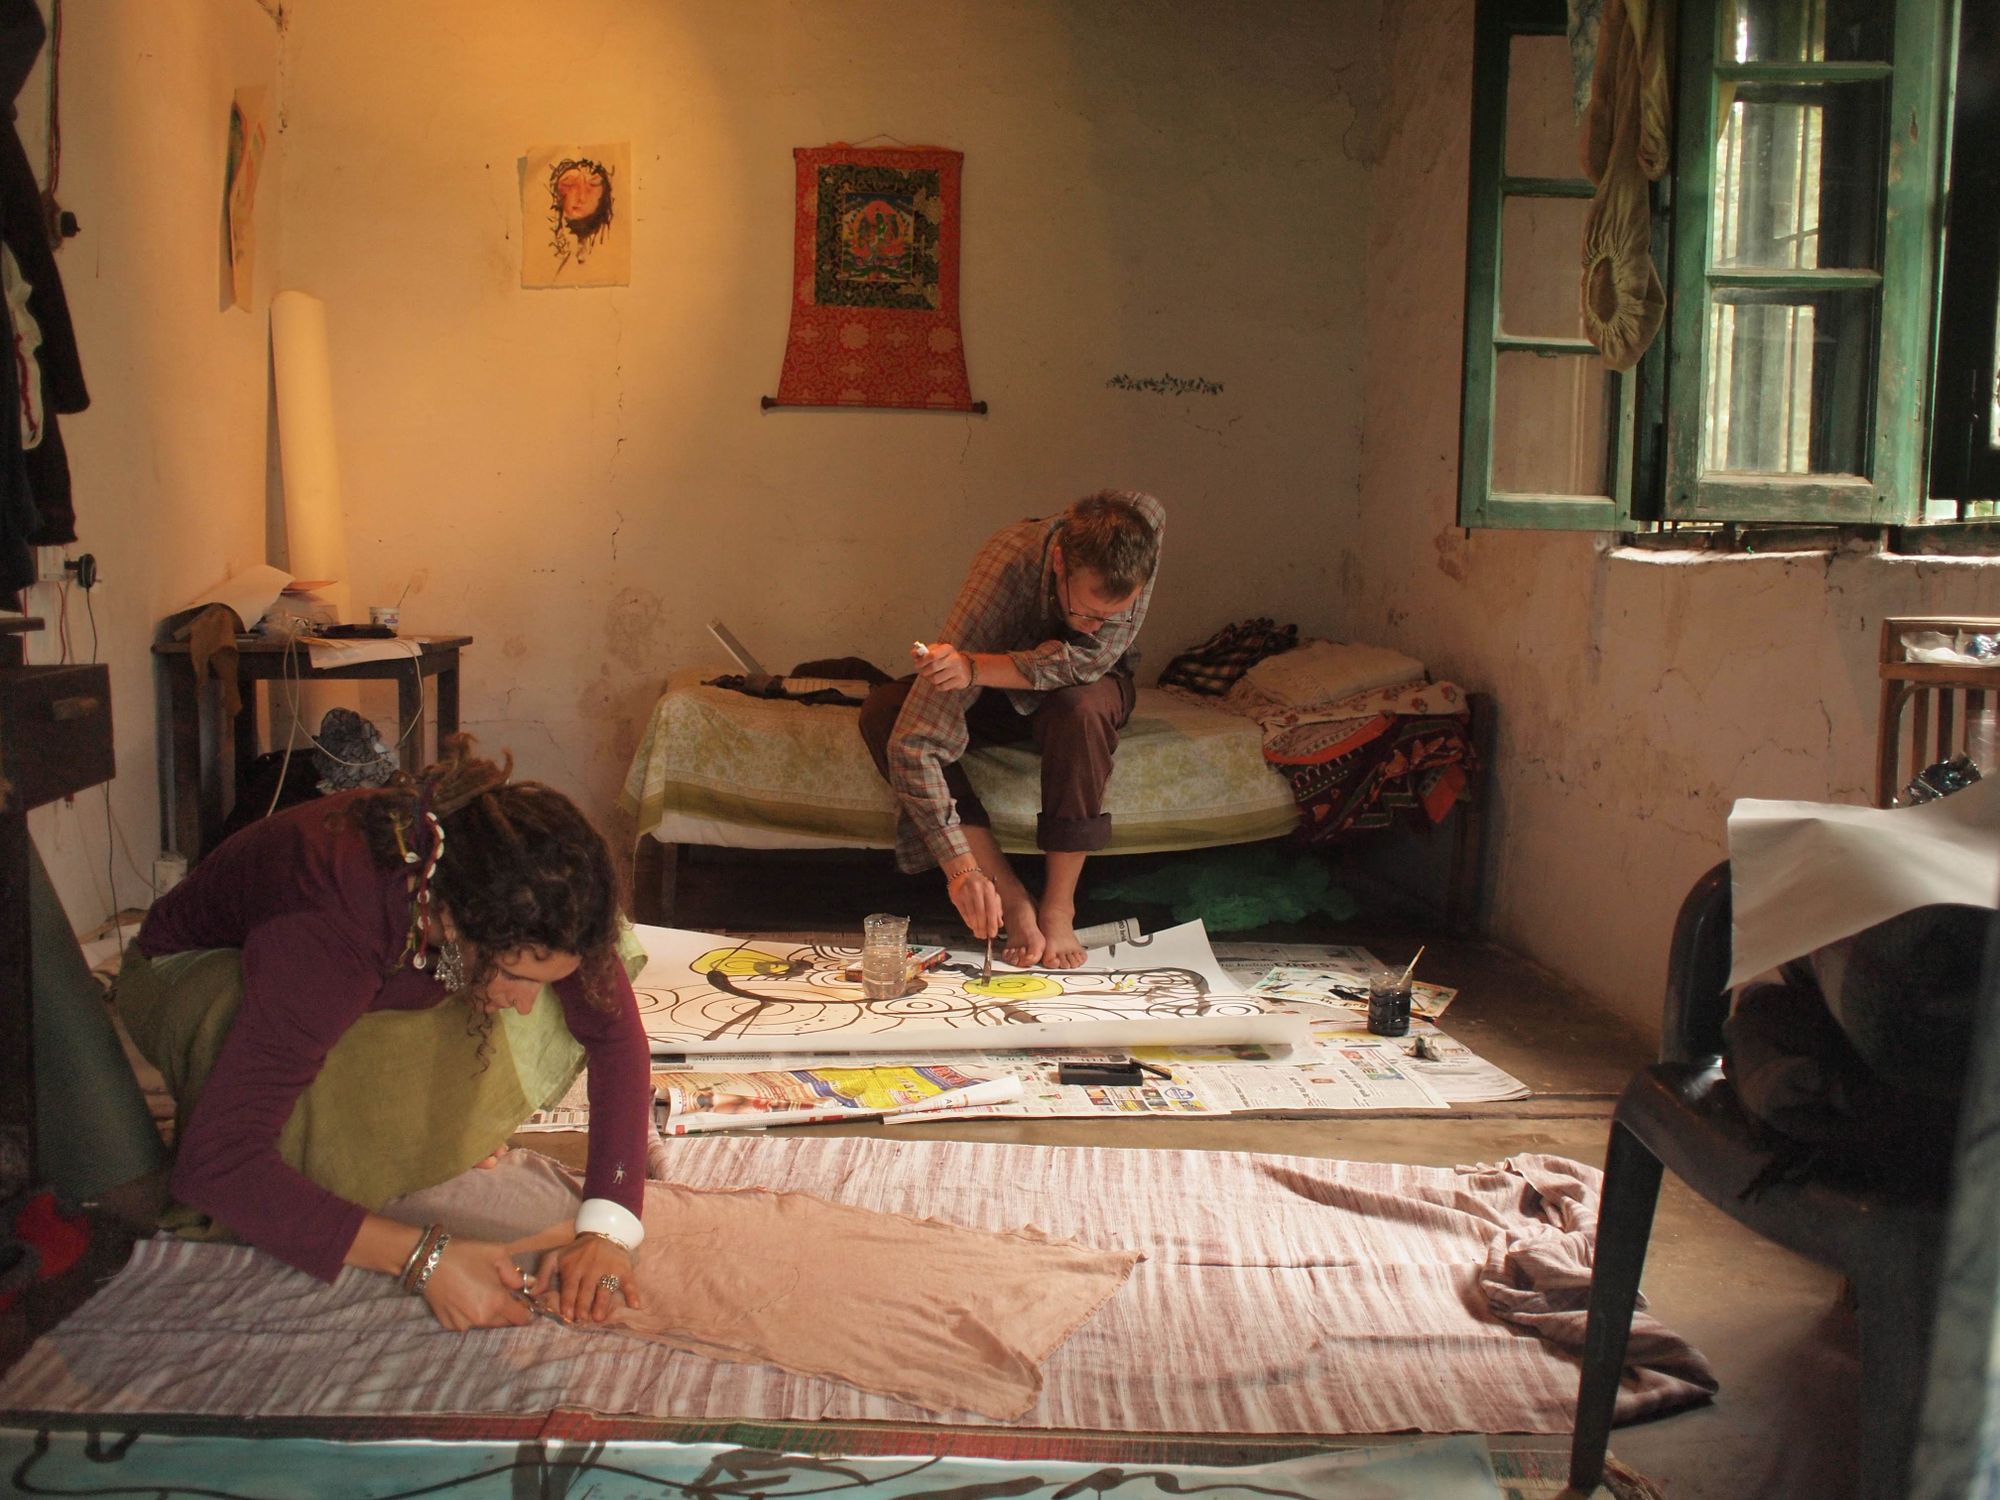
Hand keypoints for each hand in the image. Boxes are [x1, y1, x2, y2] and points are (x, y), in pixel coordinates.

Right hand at [419, 1236, 535, 1331]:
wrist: (429, 1260)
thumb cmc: (465, 1254)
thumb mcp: (497, 1254)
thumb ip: (516, 1274)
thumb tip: (528, 1285)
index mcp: (496, 1302)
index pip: (521, 1318)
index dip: (526, 1310)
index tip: (522, 1302)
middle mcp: (481, 1318)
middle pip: (504, 1322)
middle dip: (506, 1310)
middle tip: (498, 1291)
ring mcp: (464, 1324)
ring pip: (486, 1323)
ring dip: (488, 1313)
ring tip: (479, 1292)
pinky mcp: (450, 1325)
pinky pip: (468, 1323)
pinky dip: (471, 1314)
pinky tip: (464, 1297)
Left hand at [531, 1233, 644, 1324]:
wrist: (602, 1234)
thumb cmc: (576, 1252)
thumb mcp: (555, 1257)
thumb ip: (542, 1274)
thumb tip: (532, 1293)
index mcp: (574, 1268)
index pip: (570, 1287)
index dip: (569, 1302)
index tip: (567, 1316)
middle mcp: (591, 1269)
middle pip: (586, 1290)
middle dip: (583, 1305)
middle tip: (582, 1319)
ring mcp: (608, 1270)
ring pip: (605, 1288)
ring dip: (602, 1303)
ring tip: (599, 1317)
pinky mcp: (623, 1270)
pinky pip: (629, 1282)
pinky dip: (633, 1293)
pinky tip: (635, 1305)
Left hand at [914, 642, 974, 691]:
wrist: (967, 668)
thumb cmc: (947, 658)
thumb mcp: (937, 651)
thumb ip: (924, 651)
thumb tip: (913, 653)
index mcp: (947, 648)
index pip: (932, 655)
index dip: (922, 661)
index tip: (917, 664)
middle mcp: (954, 658)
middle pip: (932, 667)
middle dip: (923, 671)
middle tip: (922, 672)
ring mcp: (958, 670)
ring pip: (936, 679)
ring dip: (930, 679)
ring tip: (930, 676)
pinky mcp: (959, 681)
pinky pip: (942, 687)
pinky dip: (937, 686)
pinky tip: (939, 682)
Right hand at [948, 865, 1002, 940]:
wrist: (963, 874)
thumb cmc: (980, 885)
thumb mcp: (992, 894)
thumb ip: (997, 909)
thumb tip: (999, 923)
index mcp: (988, 889)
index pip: (991, 909)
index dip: (992, 923)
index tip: (992, 933)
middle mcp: (977, 890)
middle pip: (980, 914)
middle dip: (983, 928)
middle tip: (984, 936)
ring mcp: (965, 893)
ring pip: (971, 915)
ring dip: (975, 927)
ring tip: (978, 933)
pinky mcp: (957, 897)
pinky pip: (964, 913)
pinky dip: (968, 922)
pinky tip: (972, 926)